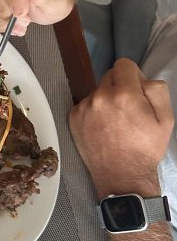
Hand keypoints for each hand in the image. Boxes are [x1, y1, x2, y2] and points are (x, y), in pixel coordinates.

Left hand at [69, 59, 173, 199]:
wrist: (122, 176)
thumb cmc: (145, 149)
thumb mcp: (166, 118)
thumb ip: (156, 89)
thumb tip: (142, 77)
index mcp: (124, 94)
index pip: (124, 64)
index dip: (133, 75)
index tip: (136, 90)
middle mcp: (100, 97)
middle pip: (109, 76)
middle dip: (120, 87)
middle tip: (128, 109)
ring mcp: (84, 108)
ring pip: (97, 90)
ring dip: (106, 99)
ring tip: (115, 122)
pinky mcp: (73, 118)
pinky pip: (86, 104)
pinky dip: (94, 111)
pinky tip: (103, 127)